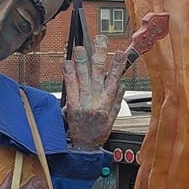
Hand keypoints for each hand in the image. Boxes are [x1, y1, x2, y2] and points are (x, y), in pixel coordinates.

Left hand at [63, 34, 127, 149]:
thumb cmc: (98, 134)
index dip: (118, 65)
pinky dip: (69, 74)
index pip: (115, 80)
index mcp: (108, 104)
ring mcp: (84, 103)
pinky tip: (67, 63)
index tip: (121, 52)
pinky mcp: (72, 106)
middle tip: (100, 40)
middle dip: (100, 55)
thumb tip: (120, 85)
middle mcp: (97, 101)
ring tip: (81, 48)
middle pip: (99, 74)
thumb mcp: (113, 119)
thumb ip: (117, 102)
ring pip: (84, 77)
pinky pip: (71, 87)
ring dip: (82, 61)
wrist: (84, 148)